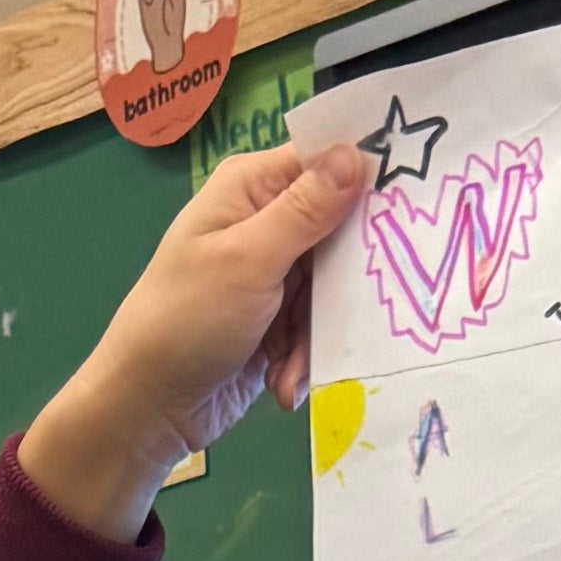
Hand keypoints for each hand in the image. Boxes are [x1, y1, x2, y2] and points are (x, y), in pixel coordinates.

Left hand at [15, 144, 372, 541]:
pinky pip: (317, 328)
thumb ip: (305, 210)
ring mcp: (273, 273)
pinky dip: (303, 357)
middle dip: (343, 280)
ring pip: (334, 288)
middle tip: (353, 307)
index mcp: (250, 188)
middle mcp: (264, 221)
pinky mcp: (278, 321)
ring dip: (316, 334)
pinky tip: (281, 382)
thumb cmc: (186, 321)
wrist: (150, 407)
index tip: (410, 205)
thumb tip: (356, 152)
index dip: (367, 179)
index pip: (324, 161)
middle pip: (340, 229)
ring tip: (288, 365)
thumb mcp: (248, 259)